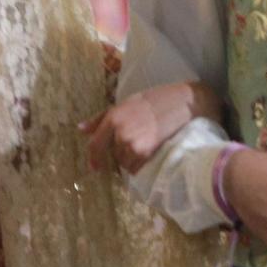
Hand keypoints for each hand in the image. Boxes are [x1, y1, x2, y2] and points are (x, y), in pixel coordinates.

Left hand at [82, 81, 224, 174]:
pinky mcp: (146, 152)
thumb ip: (102, 118)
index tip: (95, 167)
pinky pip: (136, 167)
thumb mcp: (127, 103)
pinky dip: (141, 165)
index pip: (95, 145)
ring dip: (131, 160)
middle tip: (137, 145)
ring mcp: (132, 143)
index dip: (94, 158)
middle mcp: (119, 132)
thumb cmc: (158, 99)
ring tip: (146, 148)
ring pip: (125, 162)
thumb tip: (80, 129)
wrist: (186, 103)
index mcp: (113, 117)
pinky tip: (151, 154)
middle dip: (121, 154)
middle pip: (113, 155)